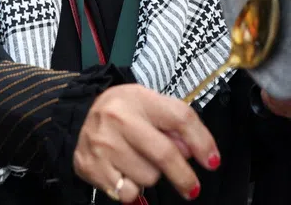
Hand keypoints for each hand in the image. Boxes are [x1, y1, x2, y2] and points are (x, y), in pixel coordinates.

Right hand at [74, 85, 219, 201]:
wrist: (78, 116)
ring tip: (138, 160)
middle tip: (192, 188)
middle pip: (165, 154)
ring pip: (148, 176)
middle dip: (183, 176)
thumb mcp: (149, 104)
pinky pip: (127, 191)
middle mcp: (119, 119)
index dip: (202, 142)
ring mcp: (103, 144)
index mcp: (138, 99)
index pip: (180, 118)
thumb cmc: (122, 111)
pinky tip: (123, 171)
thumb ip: (173, 124)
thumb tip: (193, 152)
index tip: (212, 162)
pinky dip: (131, 188)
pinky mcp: (91, 167)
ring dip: (150, 175)